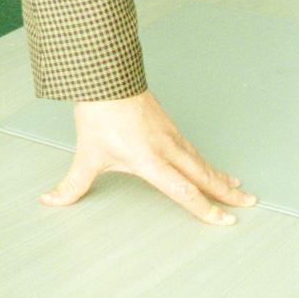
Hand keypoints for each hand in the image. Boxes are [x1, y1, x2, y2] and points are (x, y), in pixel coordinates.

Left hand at [39, 89, 256, 225]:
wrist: (107, 77)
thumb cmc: (100, 113)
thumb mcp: (86, 154)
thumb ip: (72, 185)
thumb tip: (51, 200)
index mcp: (150, 160)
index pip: (184, 192)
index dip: (205, 209)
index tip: (224, 220)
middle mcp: (166, 149)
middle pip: (203, 176)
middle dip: (226, 193)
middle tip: (247, 204)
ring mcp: (170, 136)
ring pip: (201, 161)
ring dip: (220, 177)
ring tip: (237, 189)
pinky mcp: (169, 126)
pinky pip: (194, 149)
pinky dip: (207, 161)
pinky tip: (211, 165)